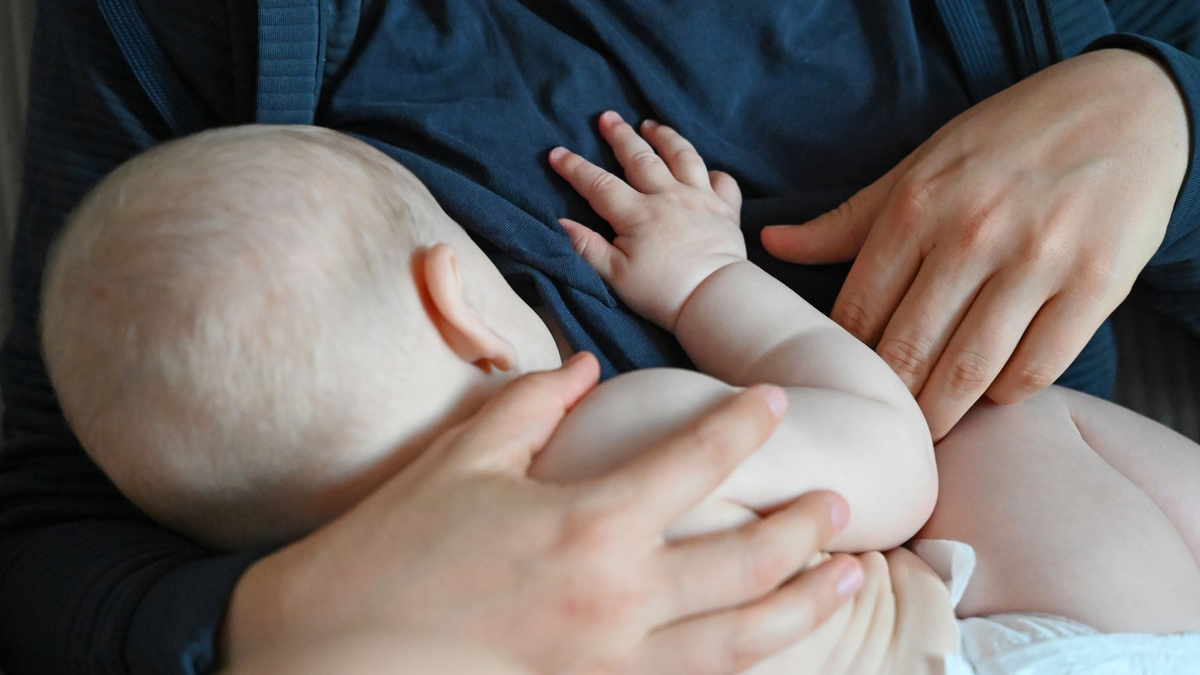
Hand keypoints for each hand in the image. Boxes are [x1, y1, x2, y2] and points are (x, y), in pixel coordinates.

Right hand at [223, 353, 862, 674]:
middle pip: (748, 559)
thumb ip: (534, 404)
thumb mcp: (462, 457)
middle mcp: (620, 597)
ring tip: (853, 578)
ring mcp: (615, 659)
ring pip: (744, 639)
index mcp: (589, 522)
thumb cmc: (392, 548)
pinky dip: (746, 665)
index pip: (697, 461)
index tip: (775, 402)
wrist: (336, 653)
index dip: (745, 426)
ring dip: (807, 605)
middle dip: (805, 528)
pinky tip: (771, 646)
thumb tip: (584, 368)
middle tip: (842, 500)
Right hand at [549, 111, 744, 330]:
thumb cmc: (662, 292)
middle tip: (607, 117)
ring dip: (665, 137)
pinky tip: (707, 170)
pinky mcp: (726, 210)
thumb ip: (587, 247)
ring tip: (652, 125)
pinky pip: (723, 182)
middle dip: (620, 135)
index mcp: (637, 214)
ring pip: (682, 156)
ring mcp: (700, 199)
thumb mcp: (615, 276)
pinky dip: (714, 173)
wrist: (715, 300)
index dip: (575, 167)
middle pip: (640, 158)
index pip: (599, 184)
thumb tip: (561, 222)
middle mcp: (668, 197)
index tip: (557, 153)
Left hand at [761, 49, 1188, 439]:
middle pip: (906, 351)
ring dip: (942, 414)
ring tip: (925, 433)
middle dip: (887, 402)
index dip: (843, 362)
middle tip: (875, 430)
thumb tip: (772, 245)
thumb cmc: (1007, 140)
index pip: (857, 311)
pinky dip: (1007, 395)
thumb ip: (847, 220)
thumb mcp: (920, 166)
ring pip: (967, 372)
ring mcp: (1035, 261)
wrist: (1125, 104)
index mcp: (916, 207)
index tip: (839, 388)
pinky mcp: (1095, 285)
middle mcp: (970, 235)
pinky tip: (991, 395)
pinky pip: (1035, 368)